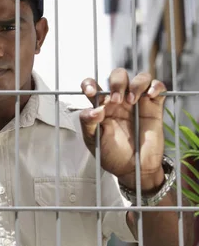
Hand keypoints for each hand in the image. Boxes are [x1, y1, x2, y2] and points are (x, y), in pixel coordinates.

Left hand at [79, 69, 165, 191]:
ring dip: (136, 83)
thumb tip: (94, 110)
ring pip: (139, 77)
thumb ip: (89, 124)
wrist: (134, 170)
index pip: (93, 85)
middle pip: (118, 75)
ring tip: (132, 100)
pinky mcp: (154, 107)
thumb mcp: (94, 141)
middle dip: (117, 82)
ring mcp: (138, 102)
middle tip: (116, 100)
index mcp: (101, 105)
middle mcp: (119, 100)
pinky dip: (155, 86)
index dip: (89, 83)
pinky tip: (150, 95)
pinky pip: (158, 87)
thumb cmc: (112, 155)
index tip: (91, 92)